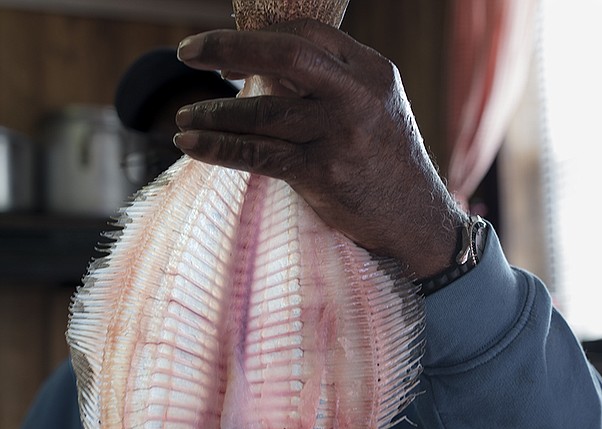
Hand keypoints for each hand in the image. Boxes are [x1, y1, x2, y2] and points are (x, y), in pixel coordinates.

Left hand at [174, 19, 466, 278]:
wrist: (418, 223)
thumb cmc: (387, 166)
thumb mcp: (373, 110)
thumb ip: (330, 86)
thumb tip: (261, 69)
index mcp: (372, 70)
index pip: (306, 33)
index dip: (257, 36)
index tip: (222, 54)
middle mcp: (359, 95)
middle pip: (285, 53)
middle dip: (228, 47)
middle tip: (187, 52)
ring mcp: (342, 134)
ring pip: (264, 110)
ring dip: (214, 112)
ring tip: (184, 119)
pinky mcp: (325, 173)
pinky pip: (259, 154)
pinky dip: (219, 147)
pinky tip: (191, 144)